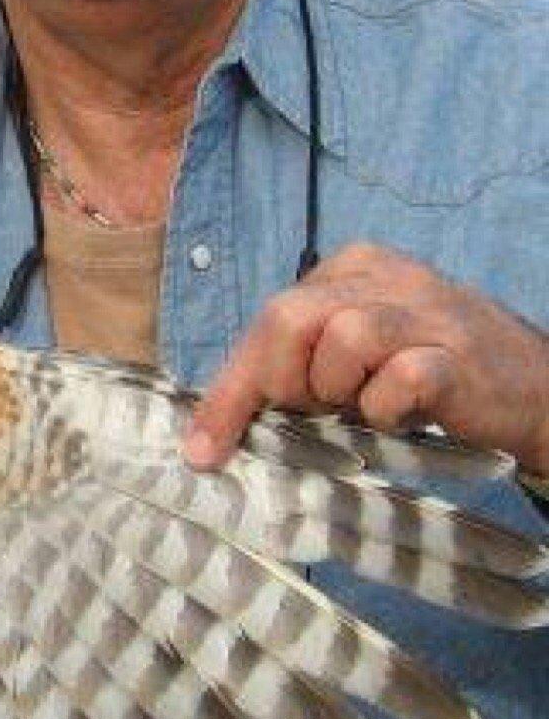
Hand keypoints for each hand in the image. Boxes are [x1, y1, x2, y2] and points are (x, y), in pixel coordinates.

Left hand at [186, 244, 548, 475]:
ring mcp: (429, 312)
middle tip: (310, 412)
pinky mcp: (461, 355)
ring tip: (361, 409)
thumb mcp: (353, 359)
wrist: (535, 391)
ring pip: (342, 338)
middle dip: (282, 382)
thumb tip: (213, 424)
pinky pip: (399, 378)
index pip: (268, 317)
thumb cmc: (427, 376)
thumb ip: (295, 365)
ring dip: (337, 392)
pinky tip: (400, 417)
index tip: (203, 451)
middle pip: (290, 317)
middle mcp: (388, 277)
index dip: (231, 388)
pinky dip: (385, 410)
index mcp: (350, 268)